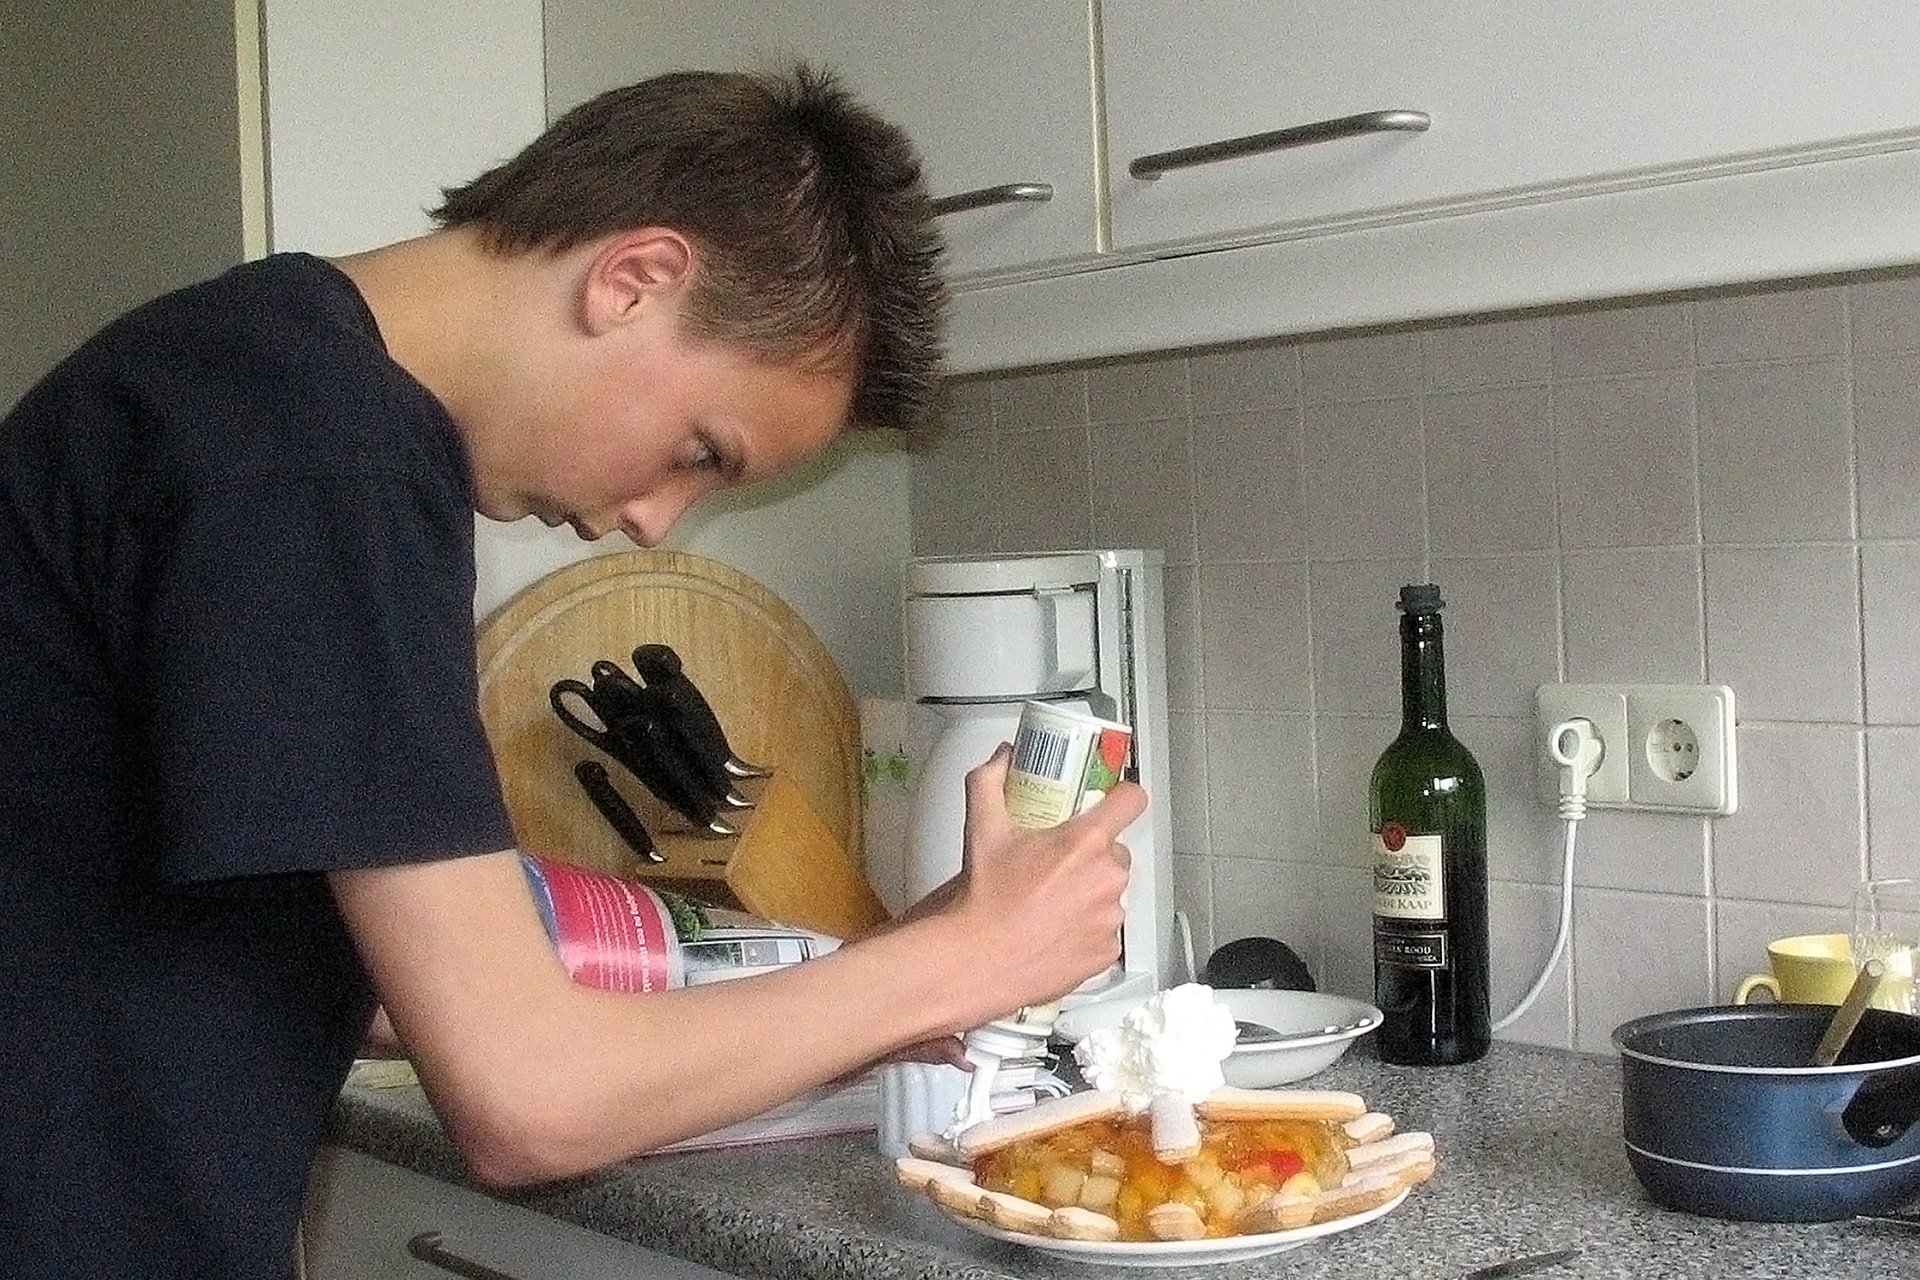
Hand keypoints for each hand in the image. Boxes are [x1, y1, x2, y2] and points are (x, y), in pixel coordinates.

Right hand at [947, 744, 1146, 1013]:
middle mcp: (1107, 879)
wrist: (977, 960)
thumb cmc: (983, 897)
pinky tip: (1056, 930)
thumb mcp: (982, 828)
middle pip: (1116, 852)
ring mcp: (1110, 918)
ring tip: (1052, 901)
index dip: (1122, 797)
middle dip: (1094, 855)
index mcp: (1086, 843)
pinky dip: (1087, 928)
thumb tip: (1004, 757)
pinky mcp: (1107, 952)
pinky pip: (1105, 930)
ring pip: (1111, 893)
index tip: (1110, 802)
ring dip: (1090, 892)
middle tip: (1059, 863)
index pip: (1132, 801)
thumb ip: (991, 780)